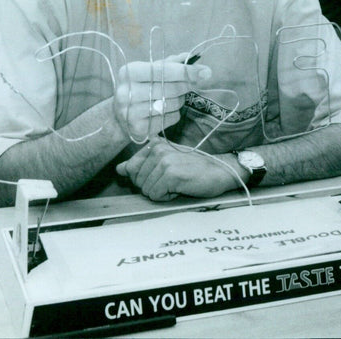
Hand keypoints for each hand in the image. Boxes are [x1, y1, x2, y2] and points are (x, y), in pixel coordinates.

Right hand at [113, 53, 210, 141]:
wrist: (119, 116)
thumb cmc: (140, 88)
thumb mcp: (149, 71)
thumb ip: (169, 63)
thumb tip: (190, 56)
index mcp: (129, 72)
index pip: (164, 70)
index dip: (187, 71)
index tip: (205, 71)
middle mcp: (127, 92)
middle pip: (171, 88)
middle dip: (187, 85)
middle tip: (195, 83)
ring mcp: (132, 112)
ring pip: (172, 104)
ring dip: (180, 100)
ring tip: (174, 97)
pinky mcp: (140, 129)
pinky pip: (170, 118)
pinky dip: (174, 113)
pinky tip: (166, 110)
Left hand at [115, 138, 243, 200]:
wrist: (220, 171)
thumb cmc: (195, 168)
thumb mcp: (167, 162)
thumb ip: (141, 165)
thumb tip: (119, 169)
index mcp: (155, 144)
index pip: (130, 168)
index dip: (145, 178)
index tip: (163, 174)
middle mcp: (157, 149)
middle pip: (137, 181)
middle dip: (153, 186)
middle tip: (173, 179)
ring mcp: (164, 161)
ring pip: (146, 190)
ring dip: (162, 192)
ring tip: (179, 183)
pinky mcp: (171, 174)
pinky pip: (156, 195)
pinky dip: (168, 197)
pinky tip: (181, 188)